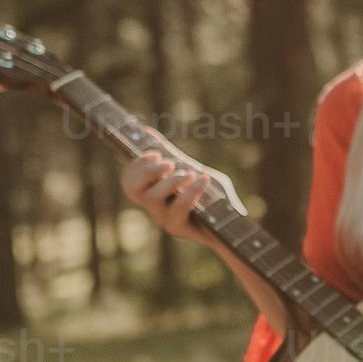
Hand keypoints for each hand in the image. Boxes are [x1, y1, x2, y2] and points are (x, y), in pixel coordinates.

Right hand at [120, 134, 239, 240]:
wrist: (233, 224)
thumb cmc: (213, 197)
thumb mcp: (193, 170)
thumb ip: (173, 155)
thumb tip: (146, 131)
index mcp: (155, 193)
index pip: (129, 181)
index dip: (136, 165)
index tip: (155, 153)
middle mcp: (156, 208)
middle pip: (133, 190)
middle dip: (147, 171)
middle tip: (169, 164)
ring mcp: (165, 220)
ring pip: (152, 198)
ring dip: (170, 180)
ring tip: (189, 174)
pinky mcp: (179, 229)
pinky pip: (177, 208)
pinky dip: (191, 190)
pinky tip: (204, 179)